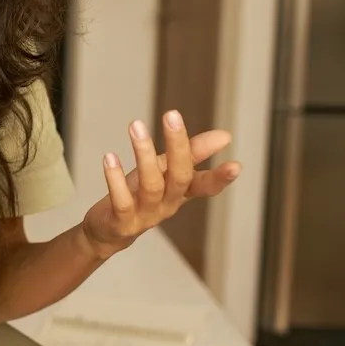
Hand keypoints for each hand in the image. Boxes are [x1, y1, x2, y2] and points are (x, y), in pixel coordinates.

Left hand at [80, 110, 241, 259]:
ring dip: (144, 155)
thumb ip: (191, 154)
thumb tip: (226, 136)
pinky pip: (122, 201)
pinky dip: (115, 179)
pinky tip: (109, 157)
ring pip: (151, 186)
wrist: (108, 231)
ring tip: (136, 126)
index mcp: (180, 193)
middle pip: (179, 178)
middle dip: (178, 147)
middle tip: (172, 115)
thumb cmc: (139, 195)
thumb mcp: (165, 171)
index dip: (220, 178)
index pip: (206, 186)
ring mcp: (145, 215)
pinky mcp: (122, 222)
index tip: (236, 165)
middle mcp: (168, 205)